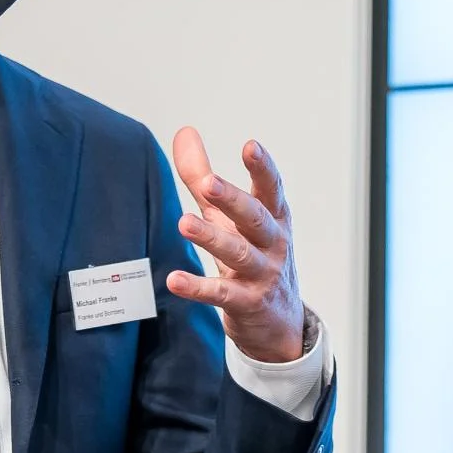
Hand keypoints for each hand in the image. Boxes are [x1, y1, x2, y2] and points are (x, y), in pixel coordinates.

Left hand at [165, 127, 304, 362]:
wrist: (278, 320)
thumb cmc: (252, 254)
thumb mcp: (228, 214)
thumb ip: (202, 174)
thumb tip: (184, 132)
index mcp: (272, 217)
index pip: (270, 189)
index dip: (262, 168)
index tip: (251, 146)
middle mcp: (271, 243)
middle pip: (255, 218)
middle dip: (233, 200)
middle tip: (208, 183)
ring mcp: (262, 274)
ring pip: (238, 253)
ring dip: (211, 238)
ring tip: (184, 223)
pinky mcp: (247, 303)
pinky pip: (222, 294)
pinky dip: (198, 287)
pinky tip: (174, 280)